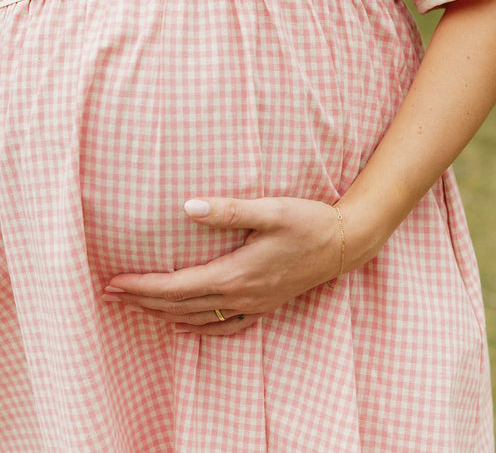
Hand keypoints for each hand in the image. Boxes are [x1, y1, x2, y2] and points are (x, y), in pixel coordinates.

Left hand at [102, 196, 342, 335]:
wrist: (345, 244)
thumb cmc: (309, 221)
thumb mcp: (271, 209)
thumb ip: (228, 210)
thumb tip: (187, 206)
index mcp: (236, 273)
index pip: (176, 287)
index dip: (142, 287)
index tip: (113, 283)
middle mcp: (241, 296)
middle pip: (180, 306)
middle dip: (141, 301)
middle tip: (110, 295)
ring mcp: (253, 305)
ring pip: (197, 318)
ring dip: (161, 313)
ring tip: (135, 306)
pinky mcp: (264, 306)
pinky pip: (224, 327)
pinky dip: (197, 328)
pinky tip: (183, 325)